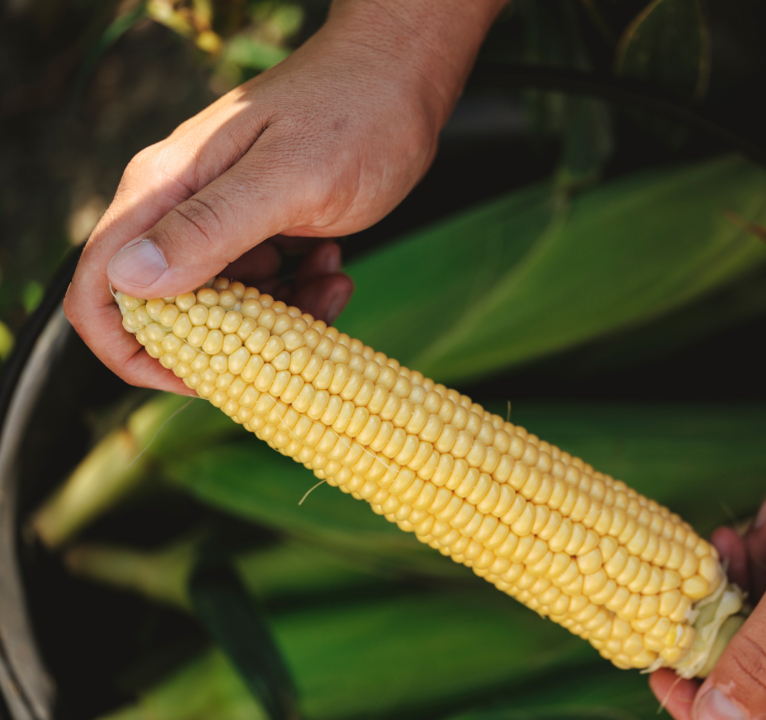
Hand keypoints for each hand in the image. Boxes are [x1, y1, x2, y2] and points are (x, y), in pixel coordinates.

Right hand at [64, 0, 507, 393]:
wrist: (402, 77)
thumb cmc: (354, 114)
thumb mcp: (290, 178)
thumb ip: (211, 227)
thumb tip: (131, 281)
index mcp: (164, 191)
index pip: (101, 289)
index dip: (134, 351)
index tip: (199, 377)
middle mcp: (181, 207)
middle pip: (170, 310)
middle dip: (231, 339)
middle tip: (294, 328)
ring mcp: (222, 218)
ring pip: (227, 306)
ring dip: (281, 315)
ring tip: (330, 279)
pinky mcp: (260, 227)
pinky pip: (265, 286)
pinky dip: (301, 292)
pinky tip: (335, 265)